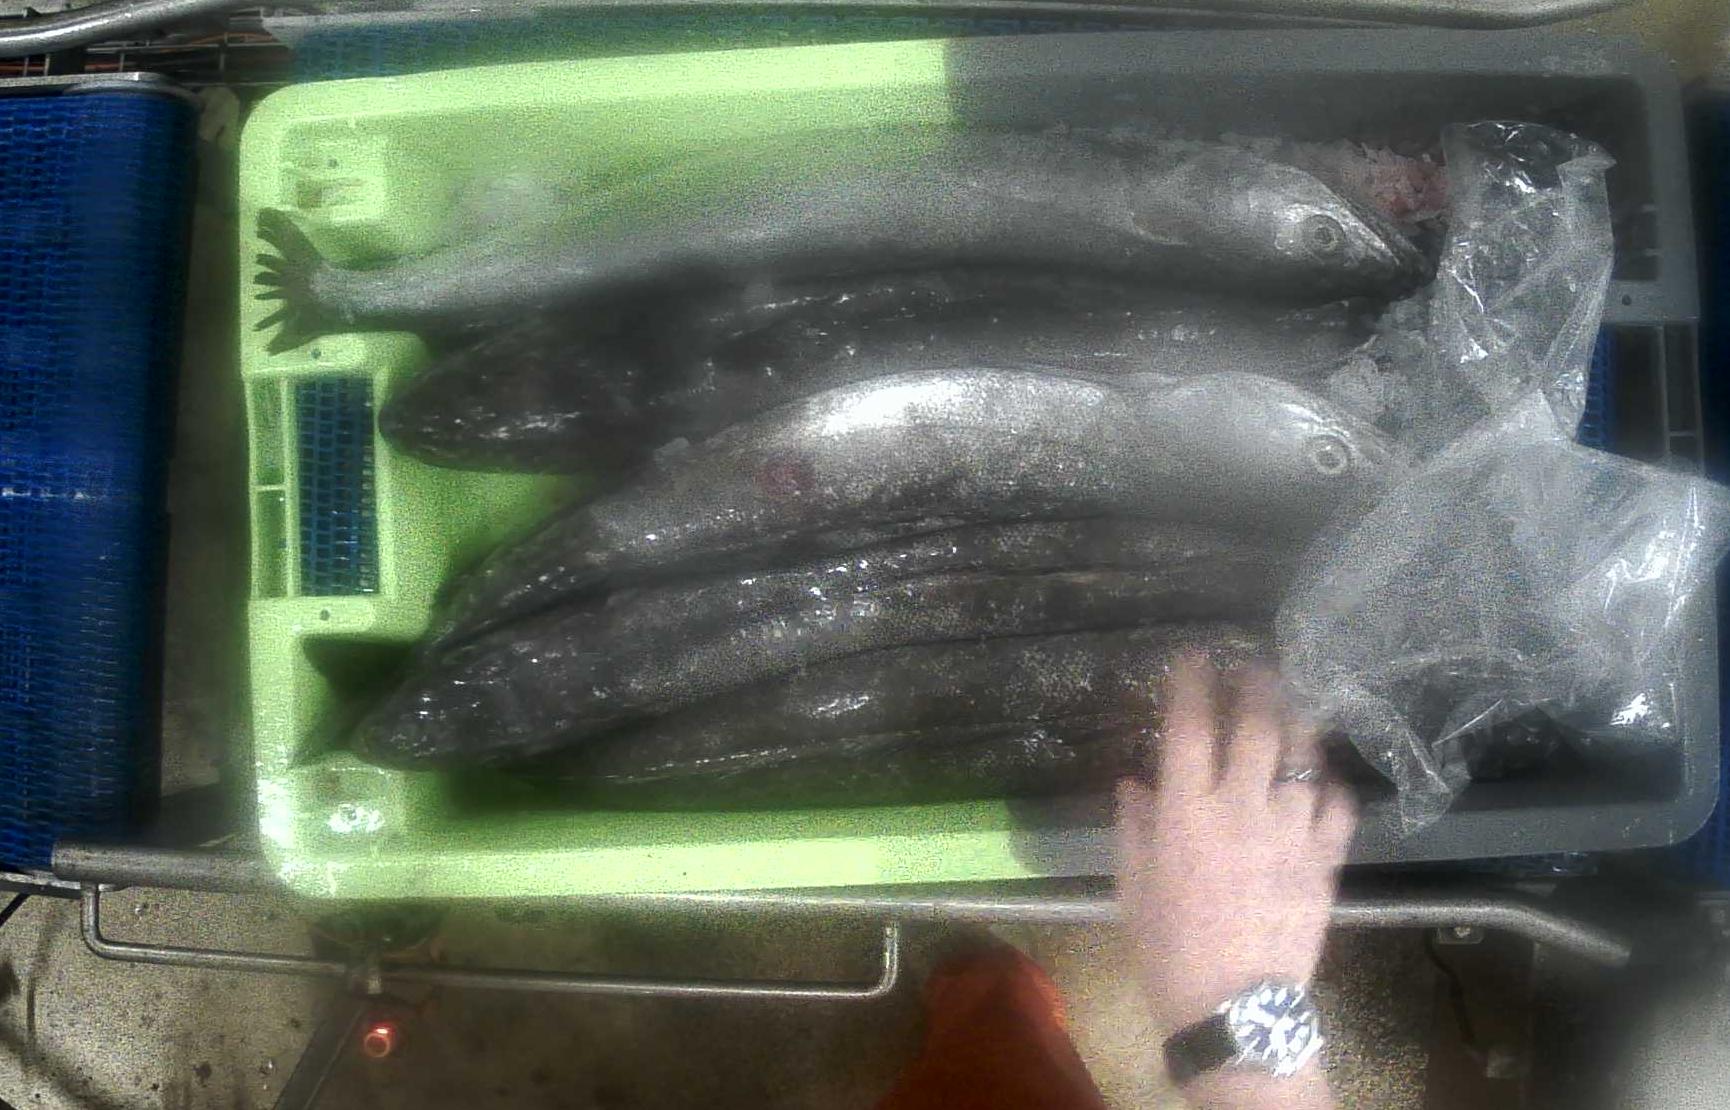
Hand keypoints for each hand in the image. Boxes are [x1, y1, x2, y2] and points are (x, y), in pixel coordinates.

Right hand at [1114, 656, 1356, 1108]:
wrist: (1235, 1011)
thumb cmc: (1169, 950)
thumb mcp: (1133, 887)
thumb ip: (1134, 828)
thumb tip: (1135, 783)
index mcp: (1185, 813)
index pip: (1189, 727)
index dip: (1191, 684)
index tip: (1194, 657)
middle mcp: (1240, 809)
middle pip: (1255, 726)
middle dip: (1254, 684)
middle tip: (1254, 664)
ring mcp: (1289, 833)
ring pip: (1302, 757)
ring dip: (1297, 720)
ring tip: (1294, 700)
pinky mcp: (1324, 862)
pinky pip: (1336, 808)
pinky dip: (1330, 785)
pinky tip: (1322, 777)